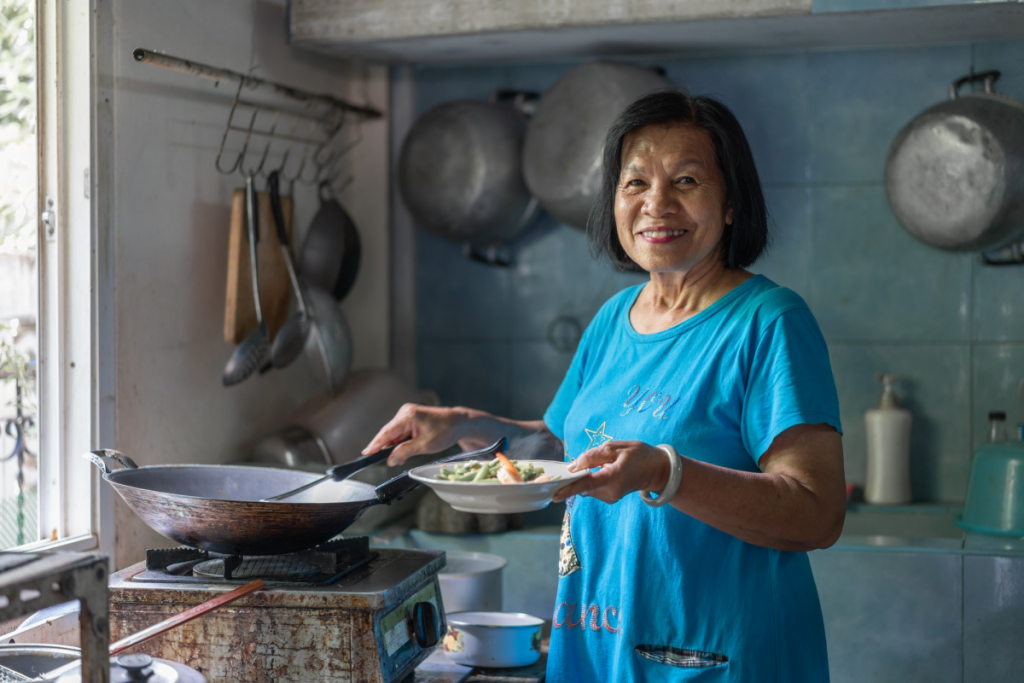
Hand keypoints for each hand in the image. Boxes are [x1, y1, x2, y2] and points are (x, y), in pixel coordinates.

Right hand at [362, 404, 469, 465]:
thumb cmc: (446, 432)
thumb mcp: (426, 445)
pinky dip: (399, 442)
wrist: (459, 423)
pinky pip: (400, 432)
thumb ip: (406, 451)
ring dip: (393, 446)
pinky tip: (401, 451)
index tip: (366, 453)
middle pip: (388, 433)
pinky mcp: (410, 418)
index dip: (375, 444)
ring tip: (396, 459)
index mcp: (408, 416)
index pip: (387, 432)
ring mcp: (407, 414)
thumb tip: (390, 460)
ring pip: (394, 433)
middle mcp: (405, 412)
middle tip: (373, 459)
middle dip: (383, 447)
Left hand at [551, 441, 671, 504]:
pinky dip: (592, 479)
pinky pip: (592, 488)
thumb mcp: (617, 447)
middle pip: (583, 484)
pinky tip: (605, 470)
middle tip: (589, 461)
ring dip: (587, 475)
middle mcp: (610, 491)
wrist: (657, 470)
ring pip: (587, 486)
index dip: (569, 488)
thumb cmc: (639, 455)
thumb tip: (573, 466)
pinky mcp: (609, 498)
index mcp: (613, 477)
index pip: (587, 484)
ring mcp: (610, 497)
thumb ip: (593, 455)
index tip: (555, 494)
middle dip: (579, 474)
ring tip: (605, 464)